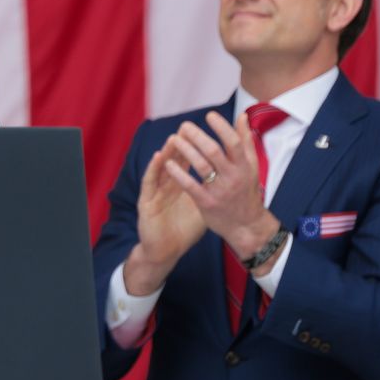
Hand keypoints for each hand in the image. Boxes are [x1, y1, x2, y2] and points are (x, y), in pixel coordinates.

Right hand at [122, 141, 206, 294]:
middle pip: (174, 159)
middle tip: (189, 127)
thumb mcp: (203, 208)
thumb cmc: (184, 230)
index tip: (209, 135)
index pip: (189, 161)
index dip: (198, 147)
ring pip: (161, 166)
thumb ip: (214, 191)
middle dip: (183, 144)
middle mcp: (167, 184)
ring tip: (174, 136)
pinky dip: (153, 168)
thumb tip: (233, 178)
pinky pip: (150, 182)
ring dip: (168, 151)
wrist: (165, 251)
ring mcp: (156, 191)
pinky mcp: (146, 202)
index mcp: (181, 185)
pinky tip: (158, 157)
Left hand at [164, 112, 280, 262]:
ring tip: (174, 139)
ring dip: (185, 150)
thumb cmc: (247, 191)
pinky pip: (190, 185)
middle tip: (184, 125)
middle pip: (213, 151)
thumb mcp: (251, 166)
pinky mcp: (207, 203)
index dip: (222, 127)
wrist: (247, 226)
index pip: (234, 142)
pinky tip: (168, 163)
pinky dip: (178, 173)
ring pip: (200, 166)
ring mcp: (220, 191)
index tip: (209, 115)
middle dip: (197, 136)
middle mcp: (233, 177)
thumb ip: (245, 141)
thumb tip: (242, 115)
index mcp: (245, 166)